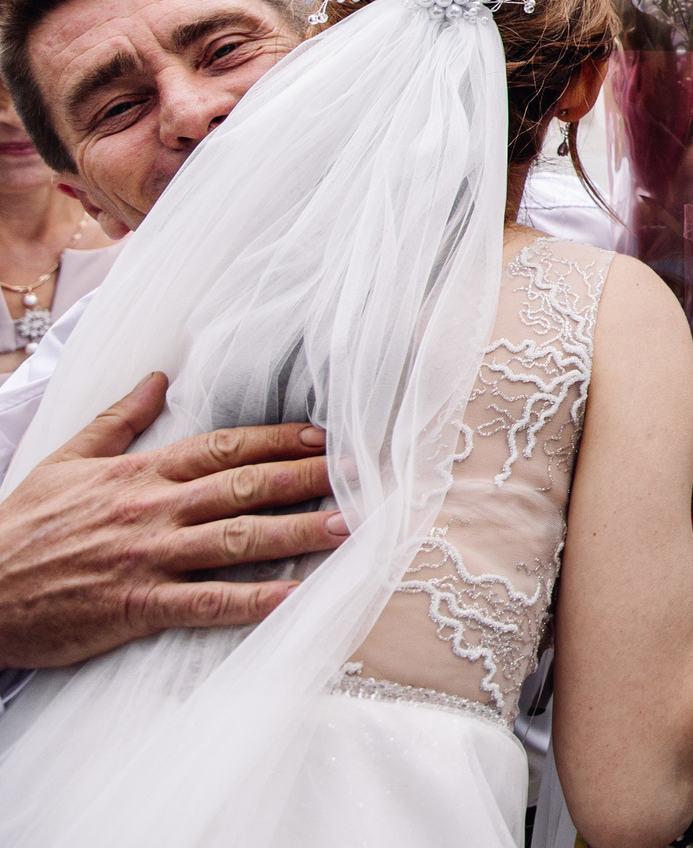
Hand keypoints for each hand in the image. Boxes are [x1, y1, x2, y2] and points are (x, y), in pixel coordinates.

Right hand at [0, 373, 346, 667]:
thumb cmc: (19, 526)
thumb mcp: (67, 459)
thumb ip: (119, 419)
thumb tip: (159, 377)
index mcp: (141, 473)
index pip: (225, 447)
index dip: (279, 439)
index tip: (326, 436)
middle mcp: (153, 510)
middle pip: (245, 487)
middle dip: (308, 477)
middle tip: (365, 473)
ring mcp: (147, 557)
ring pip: (237, 540)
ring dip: (298, 531)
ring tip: (349, 526)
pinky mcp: (135, 606)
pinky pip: (205, 603)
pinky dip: (253, 601)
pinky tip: (295, 598)